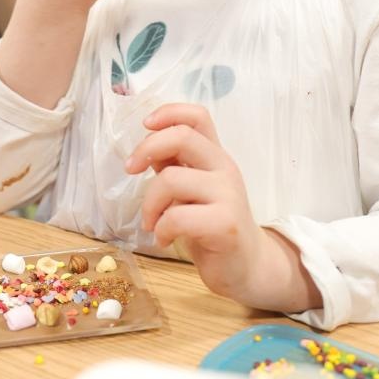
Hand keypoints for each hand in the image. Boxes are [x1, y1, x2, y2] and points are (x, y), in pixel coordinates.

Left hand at [128, 102, 269, 300]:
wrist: (248, 266)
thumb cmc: (213, 226)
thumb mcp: (191, 191)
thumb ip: (174, 167)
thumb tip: (145, 149)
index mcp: (215, 156)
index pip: (198, 116)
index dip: (169, 112)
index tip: (145, 125)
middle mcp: (224, 168)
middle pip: (182, 137)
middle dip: (146, 149)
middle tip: (130, 170)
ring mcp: (227, 195)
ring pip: (172, 180)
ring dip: (149, 204)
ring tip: (151, 223)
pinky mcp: (224, 225)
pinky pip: (177, 217)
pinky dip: (161, 229)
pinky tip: (164, 239)